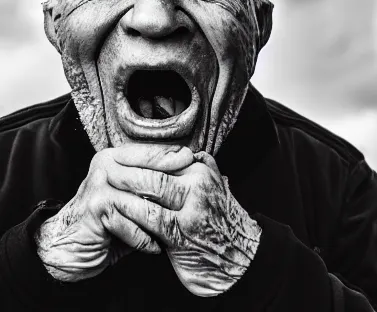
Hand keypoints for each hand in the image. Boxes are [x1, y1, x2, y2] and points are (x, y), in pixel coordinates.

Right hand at [34, 144, 193, 281]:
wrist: (69, 244)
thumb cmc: (107, 218)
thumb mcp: (129, 192)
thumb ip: (149, 180)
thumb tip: (189, 166)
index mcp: (114, 156)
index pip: (149, 151)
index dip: (171, 155)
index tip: (193, 158)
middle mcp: (105, 166)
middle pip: (148, 173)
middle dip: (172, 186)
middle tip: (192, 196)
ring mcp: (99, 186)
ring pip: (142, 200)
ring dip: (161, 218)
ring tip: (178, 228)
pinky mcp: (96, 208)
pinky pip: (130, 224)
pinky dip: (144, 239)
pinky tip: (155, 247)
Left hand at [107, 150, 261, 296]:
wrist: (238, 257)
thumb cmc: (219, 222)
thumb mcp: (214, 186)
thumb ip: (197, 168)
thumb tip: (177, 153)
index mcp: (203, 170)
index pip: (167, 155)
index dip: (141, 153)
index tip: (120, 151)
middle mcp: (199, 184)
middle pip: (157, 169)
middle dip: (128, 166)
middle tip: (107, 164)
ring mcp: (192, 208)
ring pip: (154, 189)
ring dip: (127, 185)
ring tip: (107, 181)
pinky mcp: (183, 233)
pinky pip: (152, 218)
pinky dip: (131, 212)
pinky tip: (116, 209)